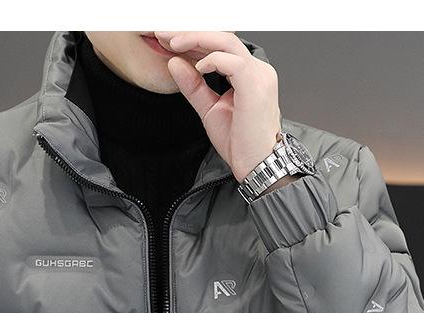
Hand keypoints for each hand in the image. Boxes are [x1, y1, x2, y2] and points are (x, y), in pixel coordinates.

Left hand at [154, 31, 285, 182]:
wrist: (258, 167)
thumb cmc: (242, 145)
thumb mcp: (210, 110)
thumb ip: (193, 87)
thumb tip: (175, 64)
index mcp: (249, 75)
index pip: (220, 47)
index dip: (193, 41)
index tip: (168, 42)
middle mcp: (258, 70)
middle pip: (223, 38)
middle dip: (191, 34)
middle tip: (164, 35)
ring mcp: (259, 75)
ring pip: (227, 42)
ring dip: (197, 39)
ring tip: (173, 43)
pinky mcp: (256, 85)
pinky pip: (232, 61)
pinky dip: (212, 60)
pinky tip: (197, 68)